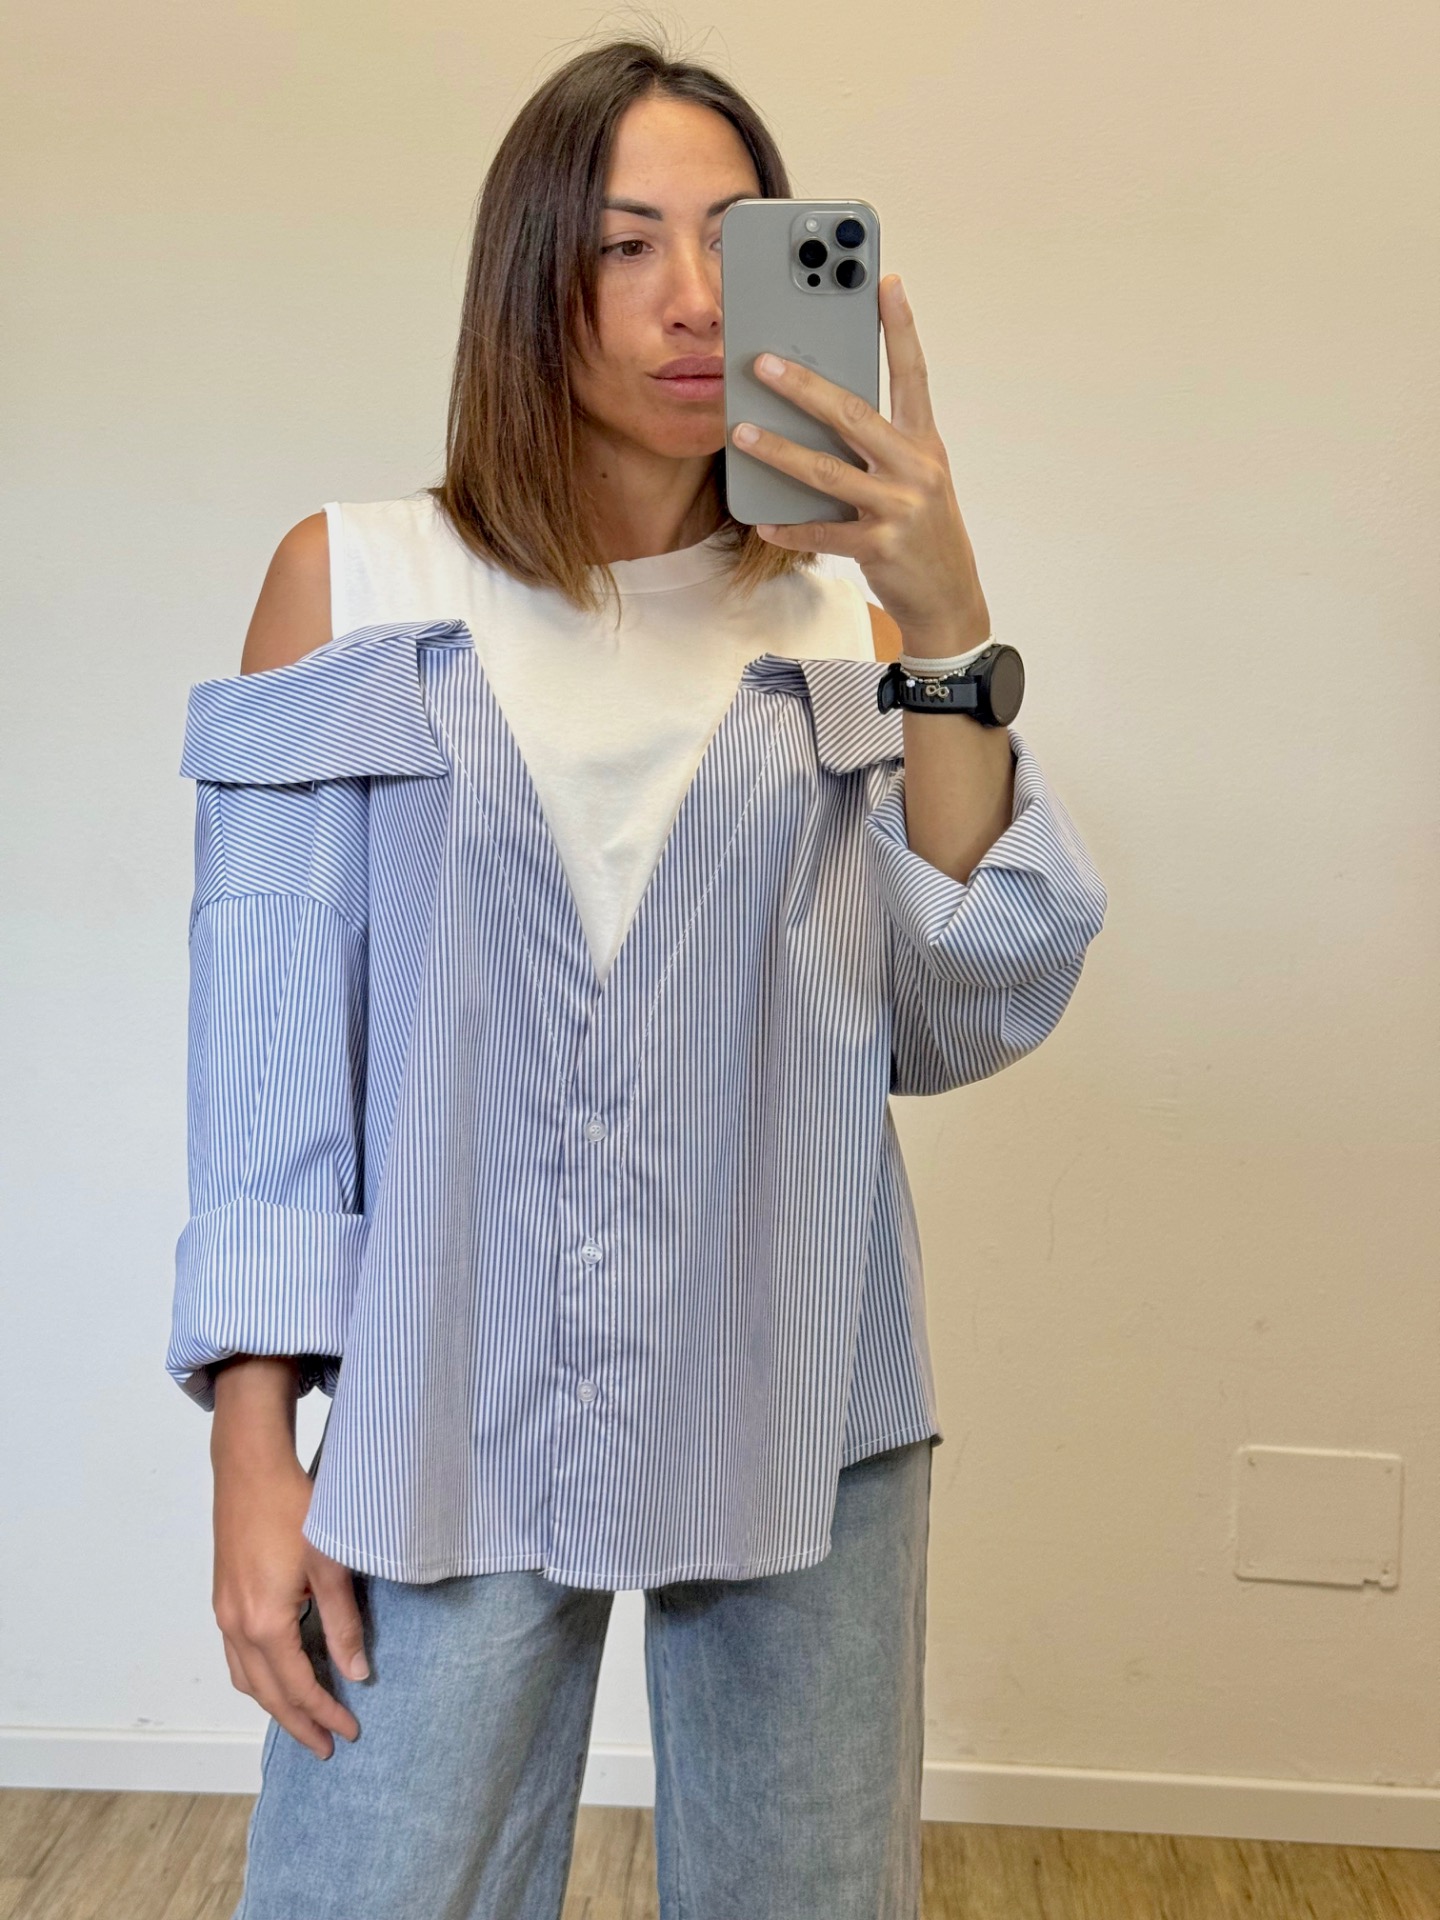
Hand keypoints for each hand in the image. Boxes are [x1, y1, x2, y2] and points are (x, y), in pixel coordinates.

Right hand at [211, 1399, 366, 1760]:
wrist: (250, 1467)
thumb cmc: (295, 1508)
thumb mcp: (331, 1565)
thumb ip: (344, 1624)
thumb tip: (358, 1674)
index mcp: (264, 1624)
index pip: (298, 1688)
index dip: (325, 1714)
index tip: (350, 1733)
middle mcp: (236, 1626)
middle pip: (267, 1694)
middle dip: (298, 1723)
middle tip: (327, 1745)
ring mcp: (224, 1612)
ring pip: (246, 1678)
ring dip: (275, 1703)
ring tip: (303, 1717)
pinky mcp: (223, 1596)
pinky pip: (236, 1656)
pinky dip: (257, 1677)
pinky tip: (276, 1672)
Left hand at [730, 274, 989, 655]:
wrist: (950, 601)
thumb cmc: (923, 533)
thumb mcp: (916, 480)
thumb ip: (880, 446)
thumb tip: (822, 413)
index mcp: (926, 444)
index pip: (914, 373)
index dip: (900, 326)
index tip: (884, 280)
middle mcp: (916, 469)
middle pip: (854, 415)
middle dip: (804, 385)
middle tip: (763, 362)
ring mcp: (900, 509)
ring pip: (827, 472)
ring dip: (778, 450)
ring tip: (740, 431)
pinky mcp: (881, 547)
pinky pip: (823, 533)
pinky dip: (790, 527)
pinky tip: (762, 519)